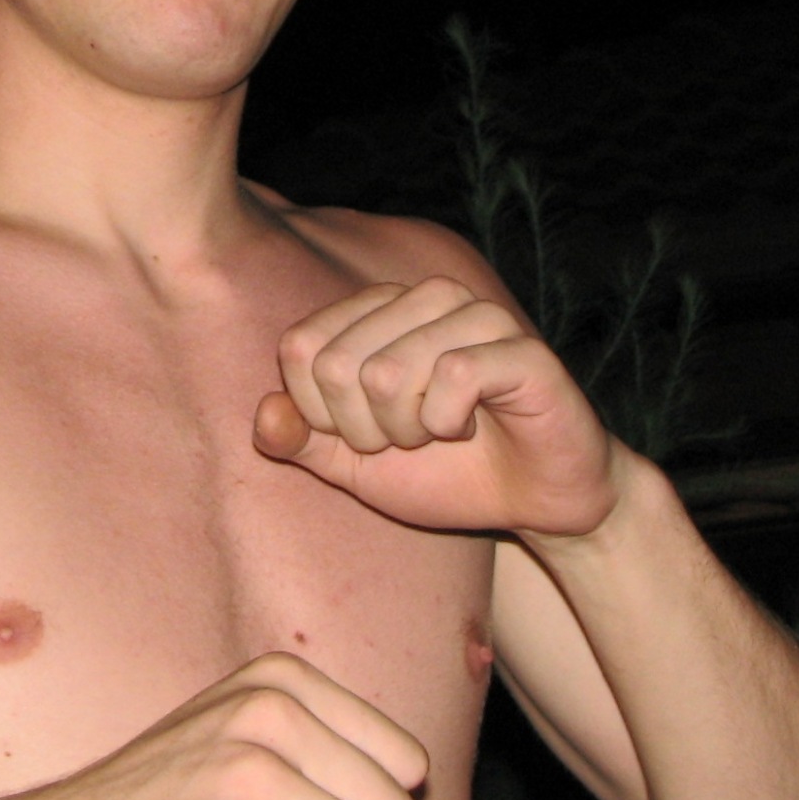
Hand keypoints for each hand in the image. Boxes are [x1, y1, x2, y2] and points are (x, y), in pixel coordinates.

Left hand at [254, 278, 623, 538]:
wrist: (534, 502)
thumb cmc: (444, 474)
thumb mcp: (354, 467)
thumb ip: (302, 440)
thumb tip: (264, 417)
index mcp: (375, 310)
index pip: (299, 349)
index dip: (321, 416)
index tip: (368, 436)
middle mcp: (422, 297)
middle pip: (337, 366)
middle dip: (366, 431)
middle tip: (412, 439)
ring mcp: (474, 314)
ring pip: (388, 372)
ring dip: (409, 431)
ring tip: (444, 432)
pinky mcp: (520, 347)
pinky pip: (450, 380)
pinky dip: (450, 424)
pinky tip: (475, 426)